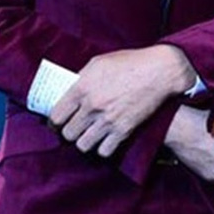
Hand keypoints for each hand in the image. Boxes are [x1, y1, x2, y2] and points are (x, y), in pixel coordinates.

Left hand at [49, 44, 193, 157]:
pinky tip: (104, 140)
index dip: (54, 122)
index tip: (58, 123)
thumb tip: (69, 90)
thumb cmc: (129, 63)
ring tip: (88, 136)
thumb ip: (82, 77)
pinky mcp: (123, 130)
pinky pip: (103, 151)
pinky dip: (102, 148)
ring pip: (83, 145)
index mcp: (82, 87)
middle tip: (74, 129)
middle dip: (69, 132)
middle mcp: (92, 106)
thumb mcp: (99, 62)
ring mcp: (108, 120)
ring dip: (84, 141)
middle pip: (68, 133)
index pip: (56, 115)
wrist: (158, 71)